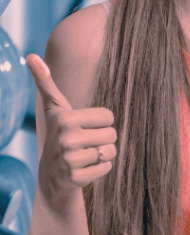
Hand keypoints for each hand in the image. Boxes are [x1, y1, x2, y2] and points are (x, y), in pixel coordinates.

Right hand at [27, 54, 116, 201]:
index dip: (100, 122)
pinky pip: (107, 167)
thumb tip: (31, 56)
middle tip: (85, 143)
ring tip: (85, 155)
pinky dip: (100, 168)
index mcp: (66, 119)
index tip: (83, 127)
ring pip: (112, 151)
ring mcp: (70, 160)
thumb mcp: (54, 108)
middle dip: (103, 139)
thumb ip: (46, 82)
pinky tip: (84, 168)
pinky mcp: (76, 178)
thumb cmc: (59, 133)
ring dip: (103, 154)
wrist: (51, 173)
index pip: (109, 116)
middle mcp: (67, 138)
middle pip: (113, 134)